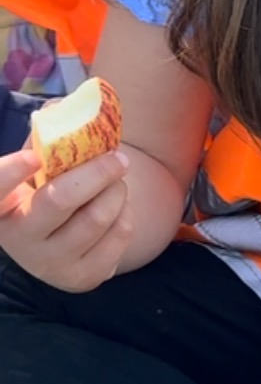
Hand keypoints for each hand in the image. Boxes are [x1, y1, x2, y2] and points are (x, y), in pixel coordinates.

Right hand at [0, 147, 132, 290]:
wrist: (65, 237)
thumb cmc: (49, 187)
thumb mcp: (40, 164)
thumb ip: (51, 136)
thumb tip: (77, 105)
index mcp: (2, 207)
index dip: (10, 174)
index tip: (34, 158)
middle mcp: (20, 240)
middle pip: (60, 200)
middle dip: (97, 171)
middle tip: (118, 158)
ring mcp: (50, 264)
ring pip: (97, 217)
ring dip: (117, 190)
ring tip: (116, 183)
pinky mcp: (83, 278)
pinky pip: (120, 234)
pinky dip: (126, 212)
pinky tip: (116, 208)